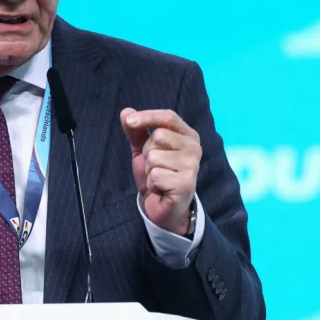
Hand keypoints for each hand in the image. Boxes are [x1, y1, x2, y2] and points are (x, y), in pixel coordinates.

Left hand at [120, 107, 200, 234]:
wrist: (163, 207)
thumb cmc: (156, 175)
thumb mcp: (142, 150)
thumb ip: (136, 131)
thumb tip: (125, 111)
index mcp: (187, 135)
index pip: (168, 117)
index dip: (148, 116)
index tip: (129, 121)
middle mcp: (194, 148)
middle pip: (158, 136)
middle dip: (147, 153)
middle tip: (154, 168)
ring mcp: (192, 166)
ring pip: (154, 157)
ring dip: (148, 171)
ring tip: (157, 179)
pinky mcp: (186, 183)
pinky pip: (155, 175)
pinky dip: (151, 183)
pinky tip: (161, 189)